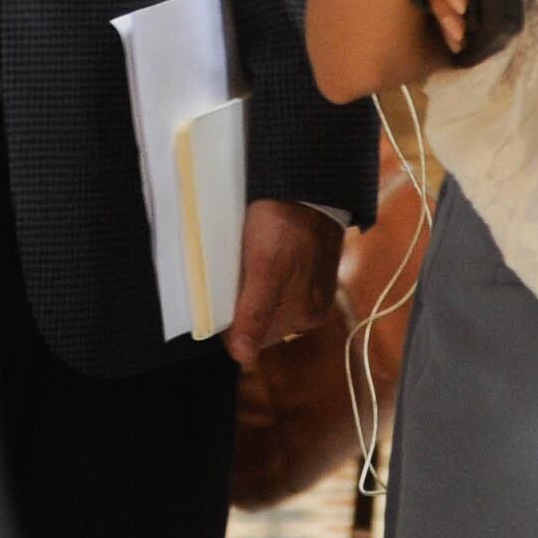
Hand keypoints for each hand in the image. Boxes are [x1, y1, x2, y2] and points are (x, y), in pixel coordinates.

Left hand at [227, 200, 338, 366]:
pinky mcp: (309, 264)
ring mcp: (313, 284)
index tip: (224, 293)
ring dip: (251, 285)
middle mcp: (313, 306)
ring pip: (268, 298)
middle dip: (244, 301)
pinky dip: (262, 270)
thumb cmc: (285, 222)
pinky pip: (277, 279)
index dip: (234, 319)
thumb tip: (242, 359)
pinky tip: (258, 250)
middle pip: (263, 317)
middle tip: (235, 271)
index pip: (257, 336)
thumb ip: (255, 314)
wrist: (306, 178)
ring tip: (246, 257)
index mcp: (307, 314)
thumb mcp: (265, 269)